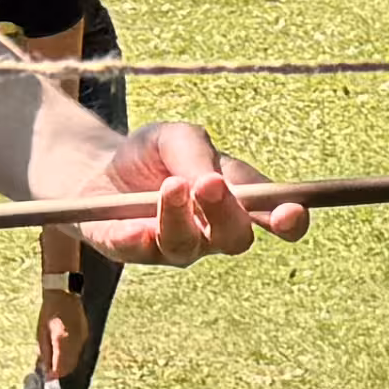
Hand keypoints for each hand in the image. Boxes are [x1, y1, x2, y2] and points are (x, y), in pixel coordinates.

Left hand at [36, 273, 94, 385]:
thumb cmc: (50, 312)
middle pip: (69, 367)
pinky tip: (63, 351)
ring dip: (66, 364)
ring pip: (75, 360)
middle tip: (50, 370)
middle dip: (60, 371)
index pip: (60, 368)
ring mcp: (83, 339)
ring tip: (55, 359)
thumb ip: (45, 352)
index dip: (53, 375)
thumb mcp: (41, 332)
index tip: (47, 377)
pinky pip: (79, 351)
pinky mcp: (86, 335)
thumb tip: (46, 369)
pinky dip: (71, 355)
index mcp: (62, 341)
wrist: (65, 293)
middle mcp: (75, 342)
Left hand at [86, 117, 302, 268]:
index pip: (272, 219)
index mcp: (235, 203)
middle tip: (210, 185)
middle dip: (227, 213)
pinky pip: (135, 251)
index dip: (288, 222)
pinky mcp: (127, 251)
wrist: (97, 167)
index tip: (291, 212)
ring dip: (179, 218)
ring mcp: (170, 247)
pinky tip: (135, 229)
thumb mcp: (175, 136)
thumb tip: (210, 180)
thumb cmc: (151, 154)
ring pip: (185, 246)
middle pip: (233, 238)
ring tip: (170, 186)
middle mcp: (209, 234)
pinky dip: (135, 240)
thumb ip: (197, 151)